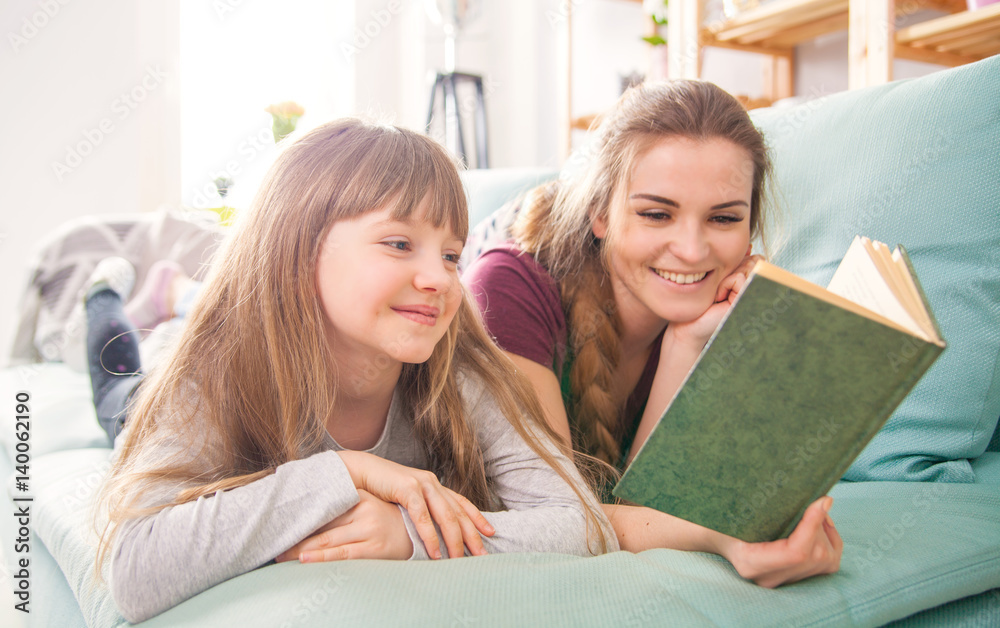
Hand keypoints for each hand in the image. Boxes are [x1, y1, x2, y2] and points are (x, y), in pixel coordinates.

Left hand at [275, 490, 412, 562]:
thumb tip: (311, 508)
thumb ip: (345, 506)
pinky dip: (321, 557)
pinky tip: (305, 559)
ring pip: (328, 540)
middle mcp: (365, 511)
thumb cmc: (387, 523)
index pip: (325, 507)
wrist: (419, 537)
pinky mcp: (374, 549)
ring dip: (301, 549)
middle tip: (273, 542)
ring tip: (281, 555)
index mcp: (361, 497)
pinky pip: (342, 554)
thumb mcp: (368, 507)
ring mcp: (370, 530)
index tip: (281, 520)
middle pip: (322, 524)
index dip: (302, 515)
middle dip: (296, 535)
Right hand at [336, 450, 493, 558]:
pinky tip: (434, 551)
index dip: (478, 517)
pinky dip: (430, 535)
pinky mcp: (407, 488)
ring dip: (453, 540)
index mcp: (434, 485)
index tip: (491, 533)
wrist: (358, 471)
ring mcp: (421, 484)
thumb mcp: (406, 499)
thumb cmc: (380, 489)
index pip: (462, 503)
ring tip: (458, 560)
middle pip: (458, 513)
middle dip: (472, 536)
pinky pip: (423, 516)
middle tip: (481, 555)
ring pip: (445, 516)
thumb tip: (432, 531)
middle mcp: (432, 483)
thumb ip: (421, 510)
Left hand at [667, 254, 764, 347]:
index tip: (724, 283)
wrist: (692, 325)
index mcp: (753, 284)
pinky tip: (719, 299)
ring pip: (748, 266)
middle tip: (721, 289)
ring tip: (719, 294)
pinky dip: (725, 284)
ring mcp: (754, 297)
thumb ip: (736, 264)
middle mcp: (757, 291)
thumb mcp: (721, 279)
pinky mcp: (747, 301)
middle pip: (753, 260)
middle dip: (733, 269)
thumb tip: (750, 247)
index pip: (756, 259)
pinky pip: (738, 278)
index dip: (739, 263)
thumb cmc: (703, 303)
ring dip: (727, 278)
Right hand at [719, 497, 842, 587]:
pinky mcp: (795, 578)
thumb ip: (766, 501)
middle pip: (815, 555)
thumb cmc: (722, 515)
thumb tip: (811, 494)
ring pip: (826, 561)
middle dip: (821, 525)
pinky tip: (821, 525)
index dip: (813, 525)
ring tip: (816, 512)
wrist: (714, 533)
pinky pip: (827, 565)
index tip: (822, 500)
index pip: (795, 553)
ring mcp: (783, 581)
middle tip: (816, 501)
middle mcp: (769, 578)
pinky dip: (831, 542)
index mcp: (751, 563)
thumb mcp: (735, 505)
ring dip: (827, 533)